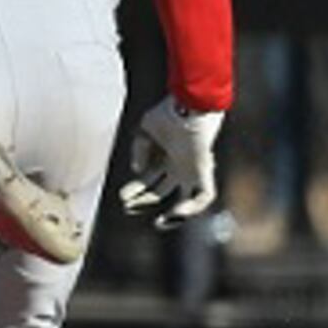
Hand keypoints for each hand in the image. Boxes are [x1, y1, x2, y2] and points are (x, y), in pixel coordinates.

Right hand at [118, 100, 225, 228]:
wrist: (188, 105)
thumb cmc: (167, 113)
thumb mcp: (145, 130)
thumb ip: (140, 150)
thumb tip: (138, 171)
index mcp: (165, 159)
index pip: (148, 182)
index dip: (135, 192)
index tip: (122, 197)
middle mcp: (178, 168)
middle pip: (161, 194)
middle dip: (143, 203)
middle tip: (128, 208)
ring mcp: (192, 171)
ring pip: (187, 202)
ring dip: (174, 217)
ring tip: (159, 223)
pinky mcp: (204, 171)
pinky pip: (204, 196)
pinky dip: (193, 207)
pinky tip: (176, 210)